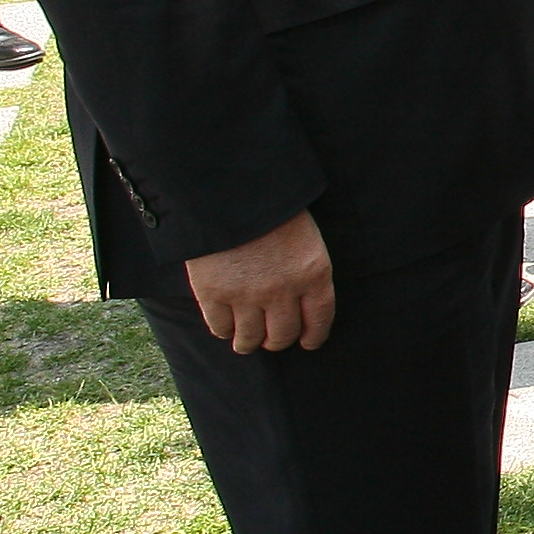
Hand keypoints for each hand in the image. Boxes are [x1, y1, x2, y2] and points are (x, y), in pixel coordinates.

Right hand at [186, 211, 333, 353]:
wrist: (229, 190)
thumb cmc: (272, 208)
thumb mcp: (305, 236)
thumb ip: (305, 270)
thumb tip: (302, 304)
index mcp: (313, 273)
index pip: (319, 321)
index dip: (313, 337)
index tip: (307, 341)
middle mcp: (283, 290)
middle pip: (283, 336)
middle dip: (278, 341)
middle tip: (272, 338)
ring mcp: (246, 295)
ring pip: (250, 339)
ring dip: (249, 343)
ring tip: (246, 340)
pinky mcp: (214, 294)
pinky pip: (220, 327)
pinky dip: (223, 330)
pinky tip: (225, 326)